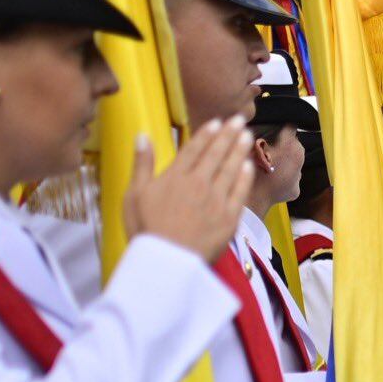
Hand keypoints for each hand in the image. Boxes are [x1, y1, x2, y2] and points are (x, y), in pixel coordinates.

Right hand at [123, 115, 254, 262]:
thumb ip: (142, 164)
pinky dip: (245, 177)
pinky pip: (240, 192)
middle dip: (228, 135)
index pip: (193, 149)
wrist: (167, 261)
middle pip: (216, 154)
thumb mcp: (133, 195)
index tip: (216, 122)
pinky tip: (248, 166)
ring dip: (239, 150)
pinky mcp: (230, 217)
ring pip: (231, 169)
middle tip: (238, 120)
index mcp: (175, 177)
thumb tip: (142, 136)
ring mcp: (216, 200)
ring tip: (246, 135)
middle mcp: (198, 184)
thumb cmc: (146, 230)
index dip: (206, 134)